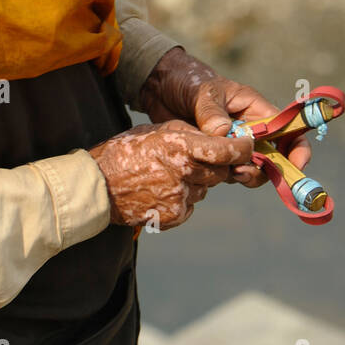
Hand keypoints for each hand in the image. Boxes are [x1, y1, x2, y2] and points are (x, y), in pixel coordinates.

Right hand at [88, 119, 253, 229]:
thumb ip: (189, 133)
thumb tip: (220, 136)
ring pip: (205, 188)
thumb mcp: (157, 129)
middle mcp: (183, 172)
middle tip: (192, 160)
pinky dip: (183, 198)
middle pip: (220, 172)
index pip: (226, 151)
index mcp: (179, 146)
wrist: (98, 186)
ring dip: (195, 182)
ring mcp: (180, 197)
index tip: (246, 146)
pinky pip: (192, 204)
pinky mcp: (175, 215)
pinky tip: (161, 191)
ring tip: (167, 176)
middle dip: (214, 166)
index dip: (242, 149)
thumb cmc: (127, 151)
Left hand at [138, 47, 311, 186]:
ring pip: (253, 169)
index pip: (289, 130)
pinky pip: (230, 173)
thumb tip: (223, 133)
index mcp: (257, 110)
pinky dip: (227, 176)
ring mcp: (235, 145)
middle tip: (244, 172)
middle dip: (267, 170)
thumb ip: (212, 112)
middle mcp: (251, 130)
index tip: (297, 164)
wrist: (161, 92)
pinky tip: (211, 169)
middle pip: (275, 157)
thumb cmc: (189, 82)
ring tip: (229, 172)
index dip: (299, 149)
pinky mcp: (218, 157)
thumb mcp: (202, 93)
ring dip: (246, 175)